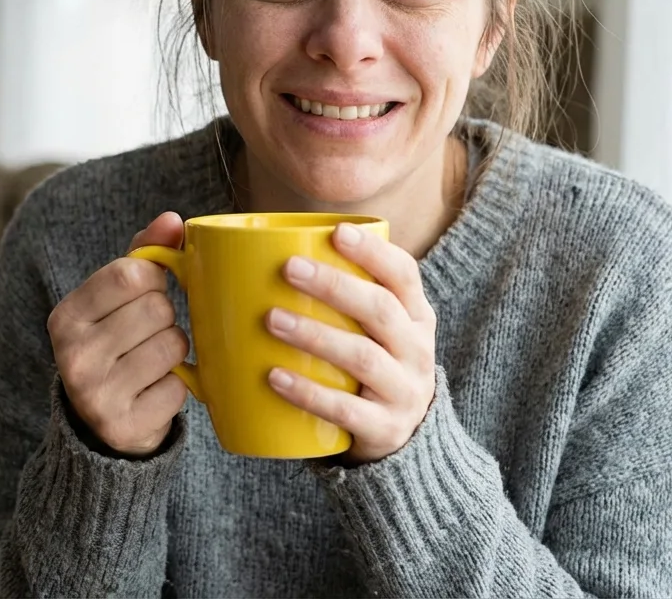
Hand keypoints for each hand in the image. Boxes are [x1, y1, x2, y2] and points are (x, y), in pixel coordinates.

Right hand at [47, 212, 190, 456]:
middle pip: (157, 309)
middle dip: (165, 317)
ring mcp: (96, 395)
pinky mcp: (124, 426)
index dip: (154, 277)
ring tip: (152, 361)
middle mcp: (73, 356)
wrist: (99, 423)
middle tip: (148, 334)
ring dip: (174, 351)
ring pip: (173, 345)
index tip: (150, 290)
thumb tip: (172, 219)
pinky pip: (179, 387)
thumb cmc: (114, 344)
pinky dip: (176, 387)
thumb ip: (143, 254)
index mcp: (66, 317)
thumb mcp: (115, 299)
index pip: (128, 273)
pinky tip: (154, 390)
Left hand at [264, 222, 437, 463]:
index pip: (404, 275)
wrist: (407, 441)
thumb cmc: (372, 368)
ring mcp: (404, 392)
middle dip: (334, 286)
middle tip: (289, 268)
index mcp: (416, 317)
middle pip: (381, 310)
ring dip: (315, 335)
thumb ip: (342, 301)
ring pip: (362, 357)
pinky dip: (309, 392)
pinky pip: (345, 409)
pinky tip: (276, 377)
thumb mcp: (376, 333)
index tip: (338, 232)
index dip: (374, 252)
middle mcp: (417, 350)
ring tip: (273, 319)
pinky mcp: (385, 429)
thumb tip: (254, 263)